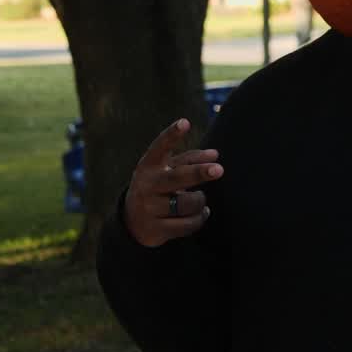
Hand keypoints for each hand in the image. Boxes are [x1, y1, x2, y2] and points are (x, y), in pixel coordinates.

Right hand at [125, 118, 223, 247]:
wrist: (132, 221)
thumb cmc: (158, 186)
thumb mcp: (167, 169)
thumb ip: (190, 159)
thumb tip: (215, 154)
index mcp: (149, 165)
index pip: (160, 147)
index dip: (172, 135)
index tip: (185, 122)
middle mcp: (147, 185)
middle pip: (177, 178)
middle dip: (199, 173)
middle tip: (219, 169)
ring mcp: (150, 208)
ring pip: (187, 204)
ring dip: (200, 201)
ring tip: (201, 199)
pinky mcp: (156, 229)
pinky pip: (188, 224)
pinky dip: (200, 217)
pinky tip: (202, 213)